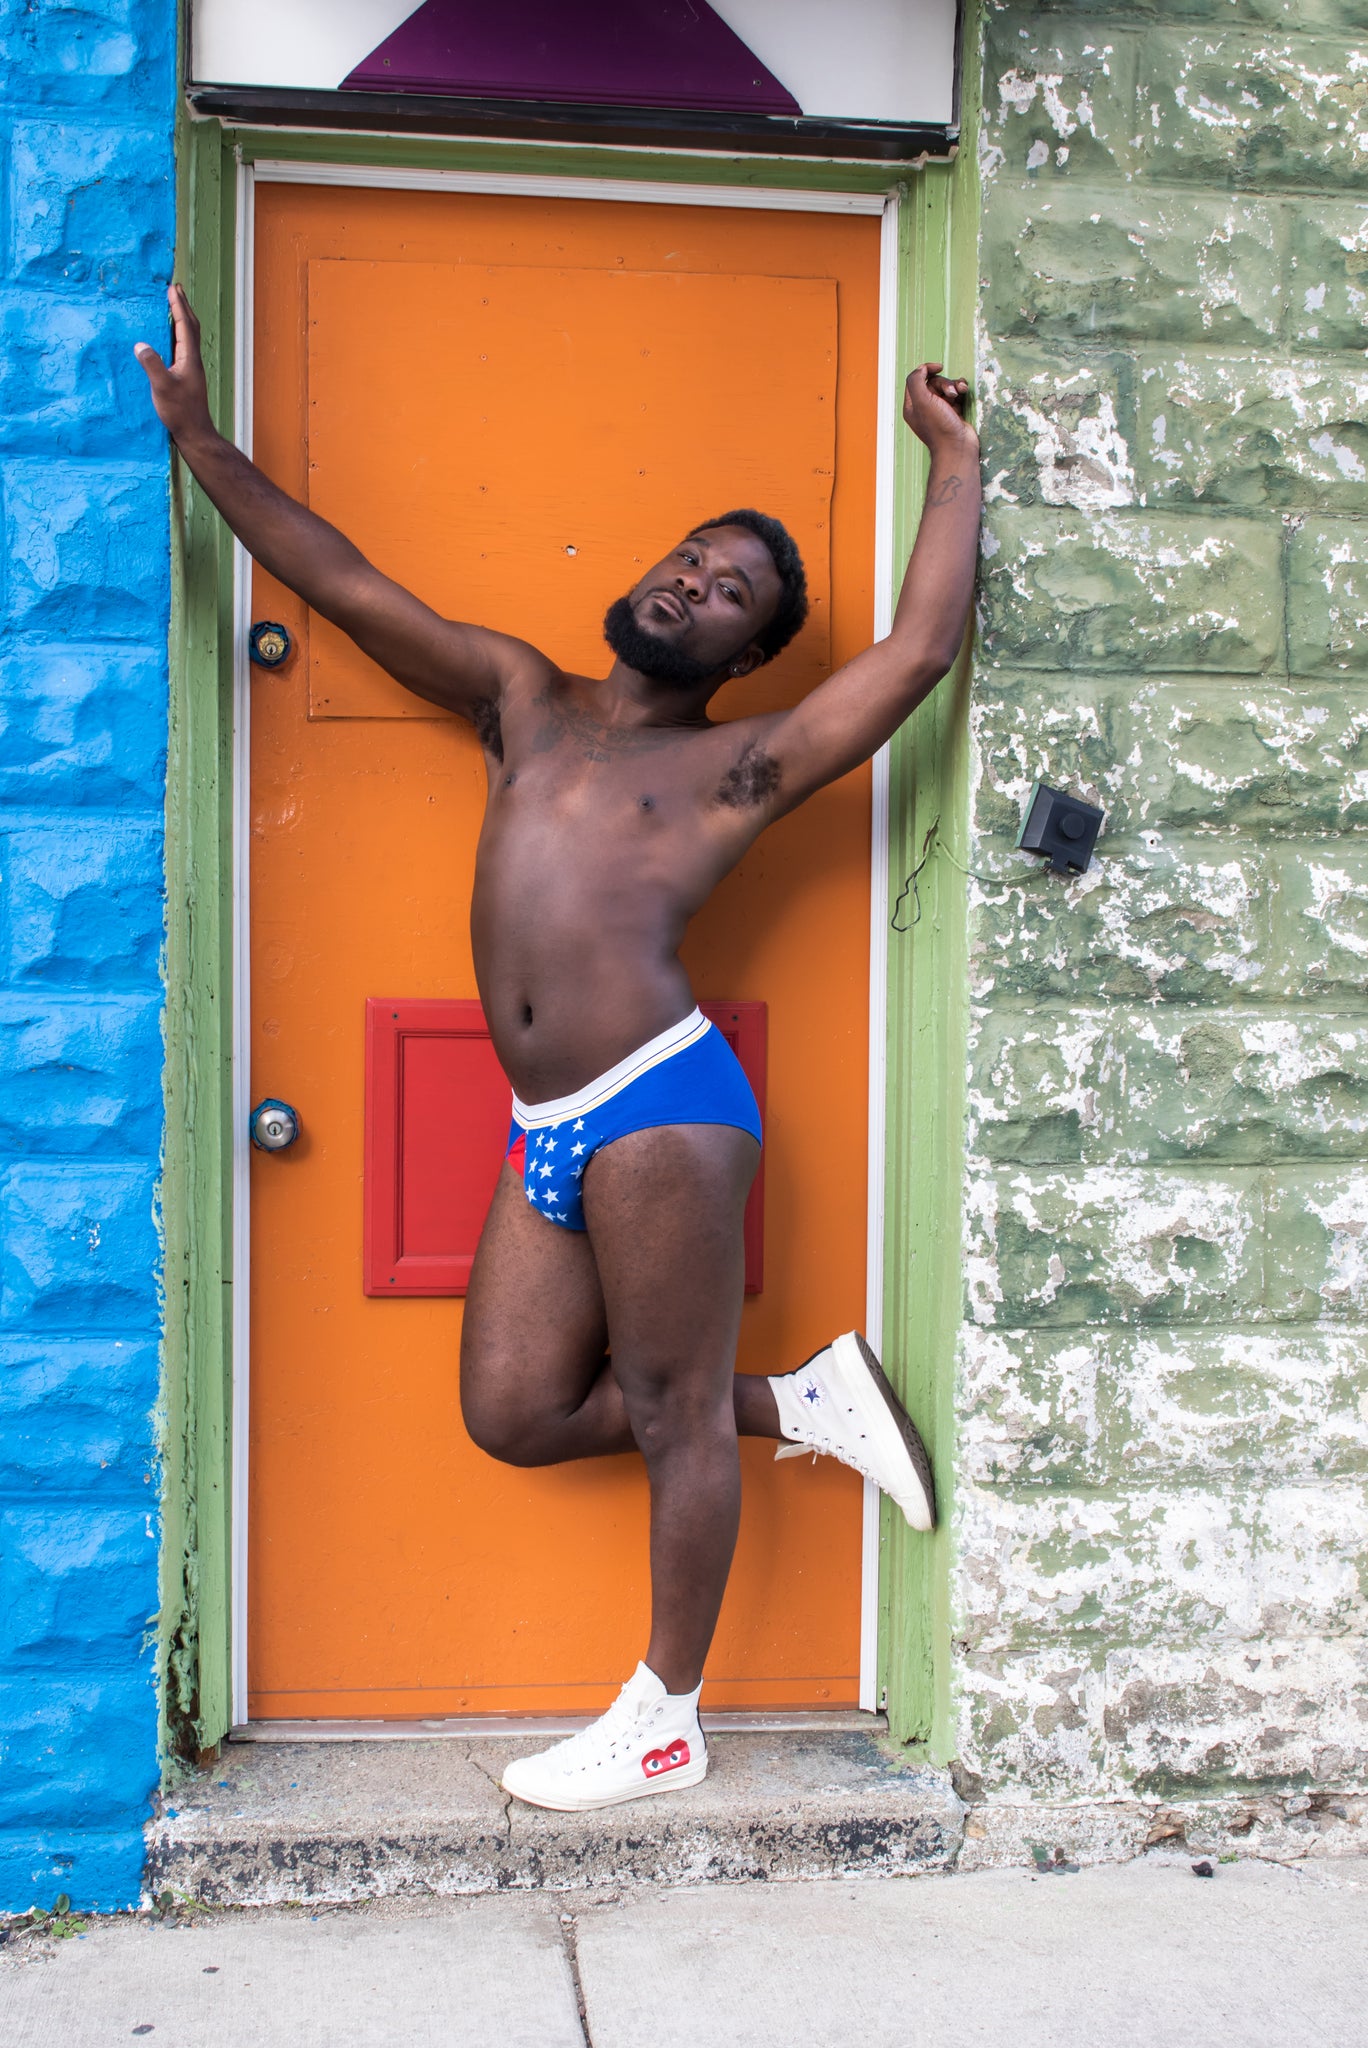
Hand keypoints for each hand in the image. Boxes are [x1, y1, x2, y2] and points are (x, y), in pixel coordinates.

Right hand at [134, 283, 213, 445]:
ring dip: (181, 318)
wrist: (194, 434)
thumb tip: (140, 345)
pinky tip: (170, 337)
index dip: (178, 306)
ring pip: (188, 336)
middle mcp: (192, 360)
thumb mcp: (162, 387)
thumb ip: (152, 365)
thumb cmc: (180, 412)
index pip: (184, 325)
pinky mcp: (186, 377)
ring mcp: (191, 369)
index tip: (172, 288)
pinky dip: (177, 334)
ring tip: (174, 306)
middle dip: (183, 306)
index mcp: (189, 358)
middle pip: (190, 327)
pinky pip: (182, 347)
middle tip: (175, 289)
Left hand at [902, 362, 975, 452]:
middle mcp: (924, 408)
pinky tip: (965, 392)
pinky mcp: (953, 413)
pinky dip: (961, 391)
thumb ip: (916, 380)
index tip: (939, 367)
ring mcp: (939, 410)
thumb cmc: (939, 427)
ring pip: (946, 387)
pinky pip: (956, 395)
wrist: (957, 448)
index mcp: (912, 406)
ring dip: (955, 386)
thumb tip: (921, 368)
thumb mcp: (922, 401)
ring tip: (960, 393)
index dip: (926, 370)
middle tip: (951, 393)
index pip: (916, 379)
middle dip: (945, 383)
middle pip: (933, 382)